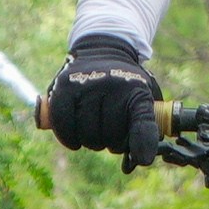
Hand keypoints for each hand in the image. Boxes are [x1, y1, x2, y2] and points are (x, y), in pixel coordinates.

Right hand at [41, 35, 161, 165]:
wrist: (103, 49)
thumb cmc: (126, 85)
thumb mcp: (144, 97)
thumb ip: (146, 127)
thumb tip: (141, 159)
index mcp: (136, 90)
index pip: (142, 120)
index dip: (142, 142)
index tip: (142, 159)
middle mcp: (111, 86)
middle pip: (110, 136)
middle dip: (112, 143)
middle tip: (111, 135)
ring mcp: (85, 86)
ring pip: (87, 135)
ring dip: (91, 142)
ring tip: (94, 132)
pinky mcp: (62, 88)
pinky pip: (63, 126)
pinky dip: (69, 138)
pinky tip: (75, 140)